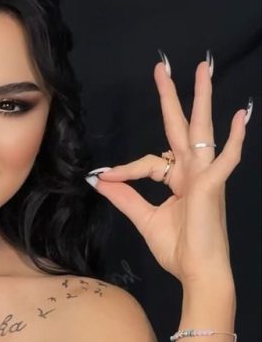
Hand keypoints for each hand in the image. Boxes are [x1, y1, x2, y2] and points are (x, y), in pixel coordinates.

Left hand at [86, 53, 251, 283]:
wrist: (197, 272)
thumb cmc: (177, 249)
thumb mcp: (144, 219)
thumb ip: (125, 198)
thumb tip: (101, 181)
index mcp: (178, 180)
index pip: (148, 162)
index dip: (125, 169)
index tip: (106, 178)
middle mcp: (193, 172)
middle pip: (180, 128)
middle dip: (172, 98)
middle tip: (162, 69)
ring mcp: (205, 177)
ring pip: (202, 132)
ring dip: (202, 100)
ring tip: (202, 70)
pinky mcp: (212, 187)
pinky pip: (224, 160)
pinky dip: (234, 139)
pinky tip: (240, 116)